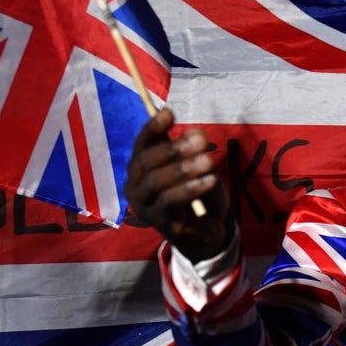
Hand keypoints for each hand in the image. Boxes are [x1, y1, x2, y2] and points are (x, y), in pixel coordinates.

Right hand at [124, 107, 230, 260]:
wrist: (205, 232)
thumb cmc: (198, 193)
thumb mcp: (200, 166)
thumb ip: (195, 149)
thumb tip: (195, 133)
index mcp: (141, 167)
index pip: (142, 144)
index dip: (153, 128)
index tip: (169, 113)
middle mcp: (135, 184)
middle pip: (145, 162)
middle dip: (173, 149)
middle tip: (201, 141)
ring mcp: (143, 204)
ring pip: (156, 182)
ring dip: (183, 169)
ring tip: (208, 161)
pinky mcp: (158, 221)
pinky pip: (170, 201)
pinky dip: (191, 189)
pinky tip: (210, 180)